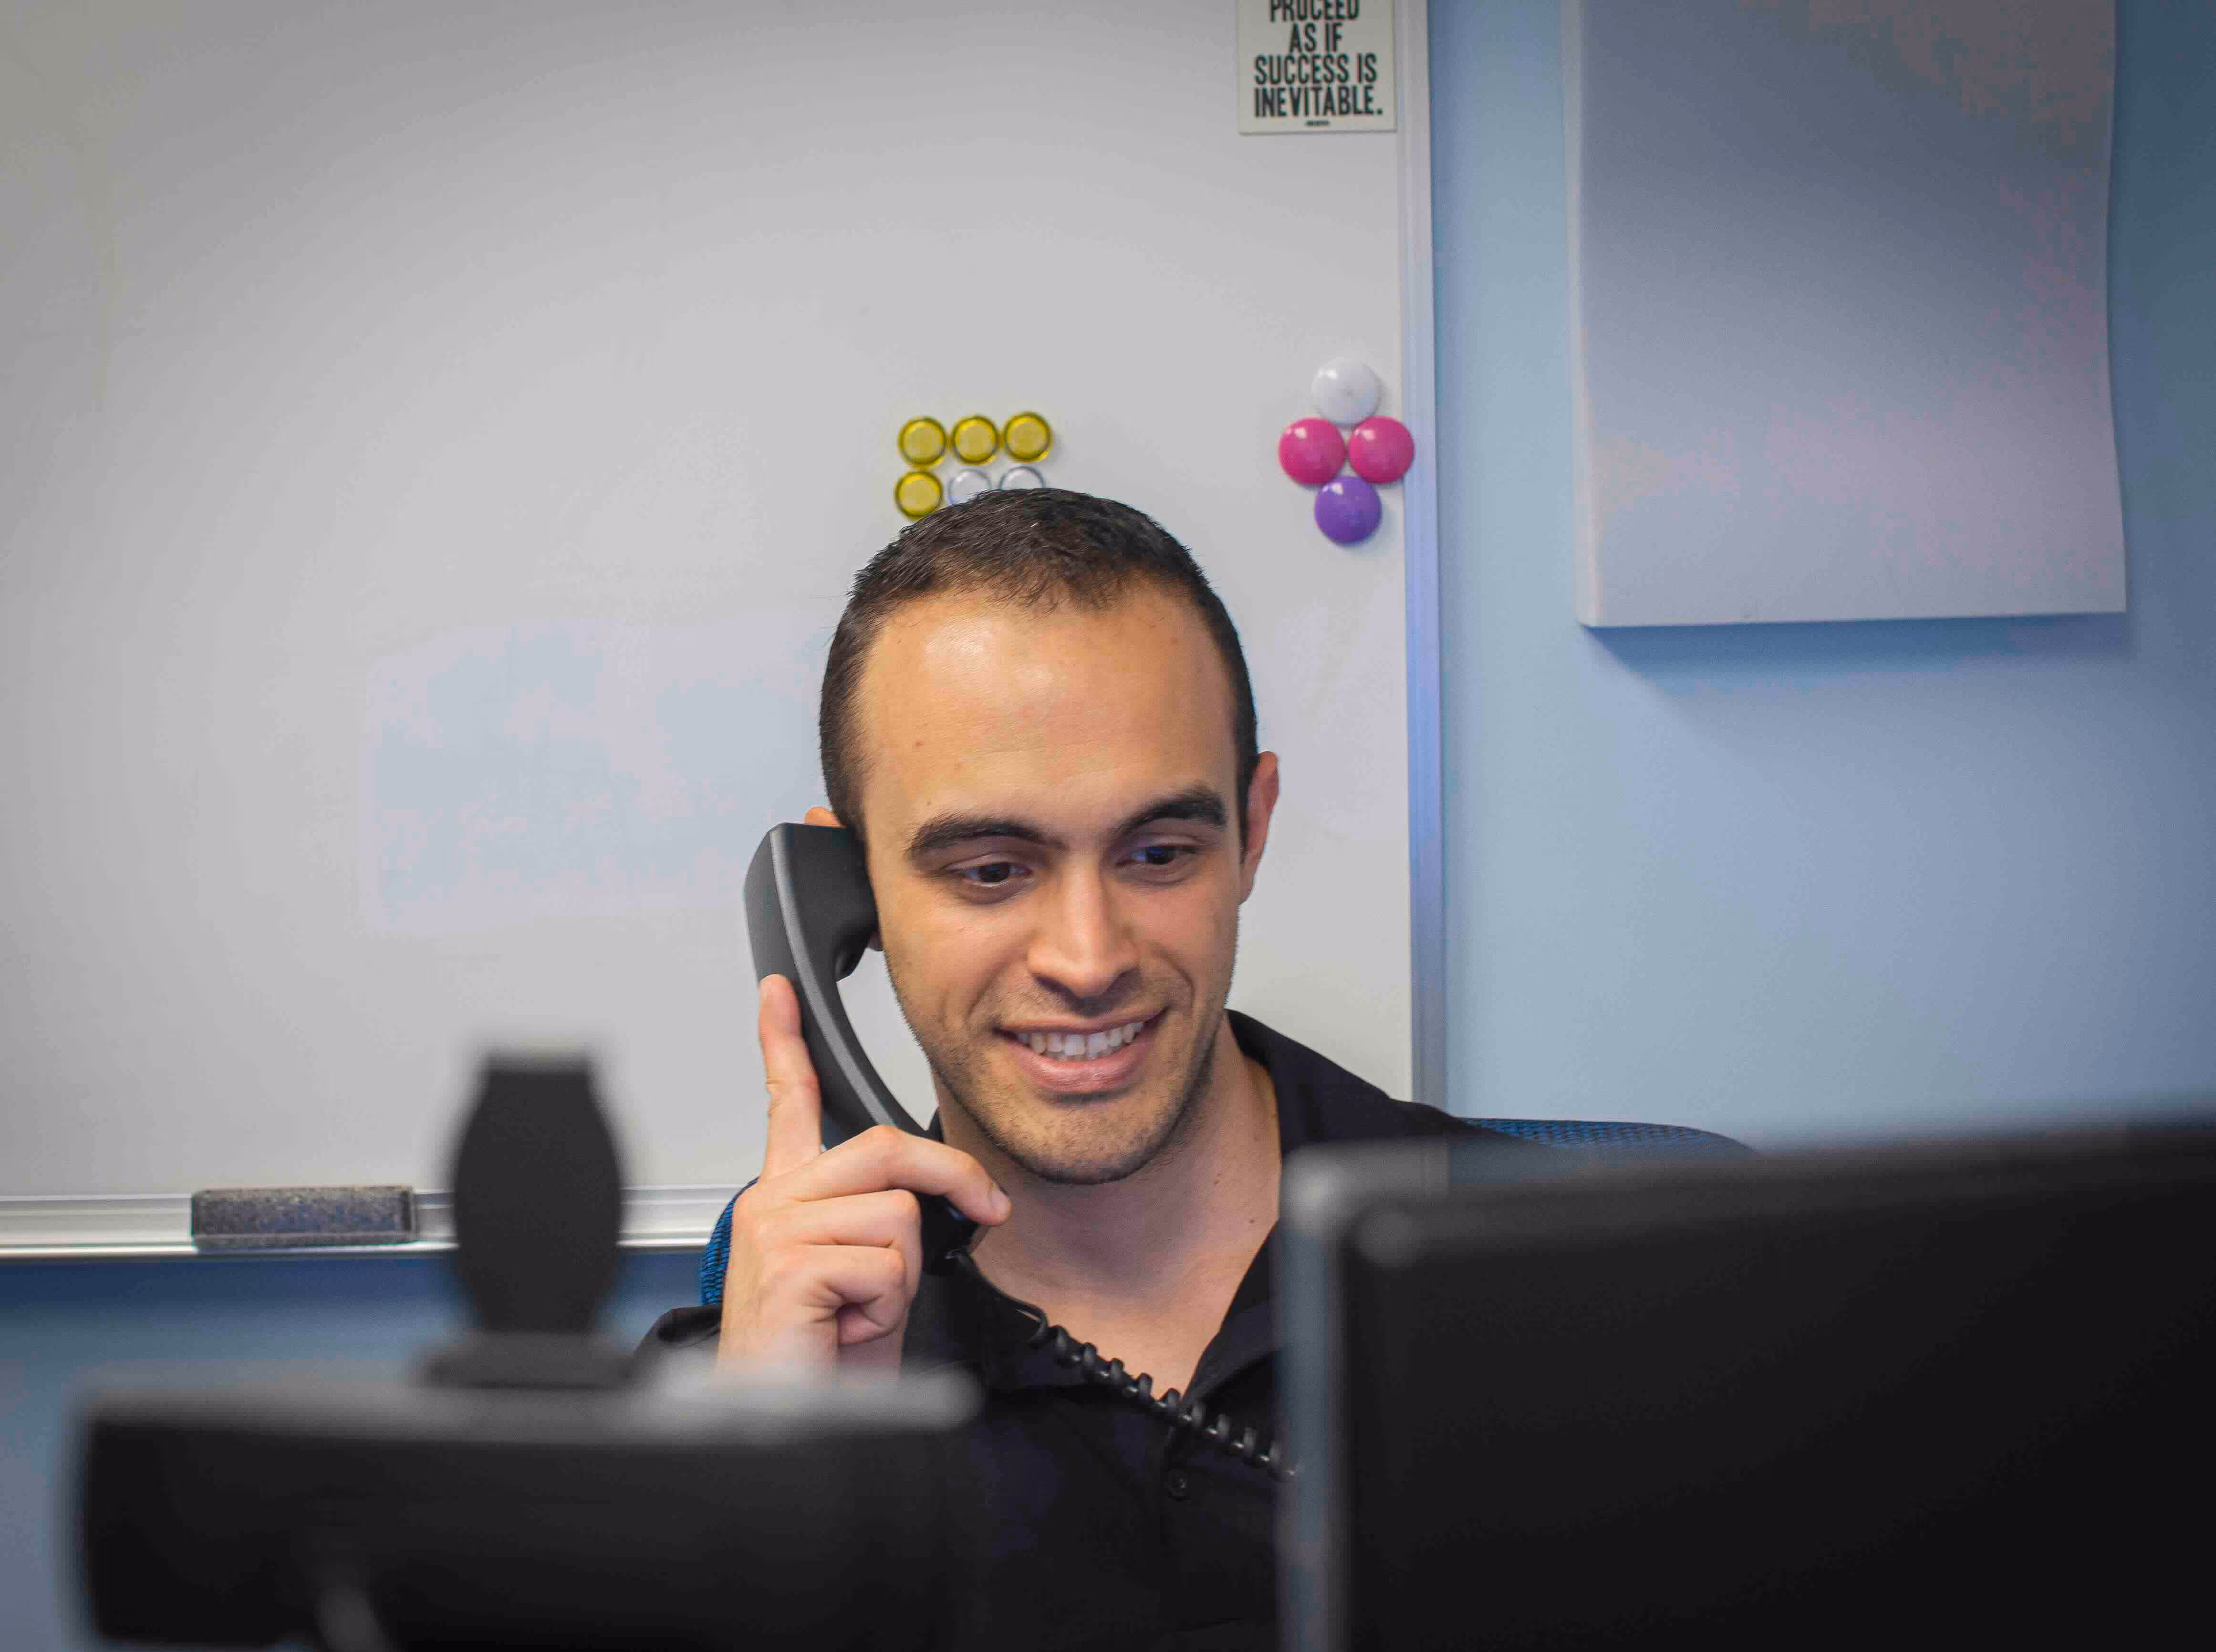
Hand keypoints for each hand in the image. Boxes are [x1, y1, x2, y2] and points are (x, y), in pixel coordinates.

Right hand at [717, 974, 1010, 1372]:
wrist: (780, 1427)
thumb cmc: (818, 1363)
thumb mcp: (863, 1278)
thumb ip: (880, 1223)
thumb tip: (935, 1197)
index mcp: (785, 1199)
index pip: (789, 1104)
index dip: (784, 1041)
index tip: (777, 992)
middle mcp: (772, 1203)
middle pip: (886, 1149)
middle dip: (954, 1179)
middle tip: (989, 1213)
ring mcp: (775, 1230)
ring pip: (897, 1213)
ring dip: (902, 1277)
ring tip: (858, 1314)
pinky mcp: (790, 1265)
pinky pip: (888, 1263)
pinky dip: (887, 1307)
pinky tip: (845, 1330)